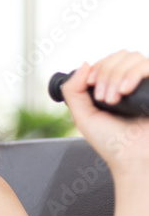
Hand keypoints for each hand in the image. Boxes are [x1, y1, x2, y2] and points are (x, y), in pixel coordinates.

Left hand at [61, 51, 148, 175]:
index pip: (108, 59)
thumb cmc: (112, 144)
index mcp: (116, 86)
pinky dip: (133, 74)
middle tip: (104, 99)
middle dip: (106, 74)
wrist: (133, 161)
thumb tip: (85, 64)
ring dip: (117, 75)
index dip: (98, 69)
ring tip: (114, 99)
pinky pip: (147, 66)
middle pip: (120, 55)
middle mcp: (134, 83)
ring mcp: (147, 85)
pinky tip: (125, 91)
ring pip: (132, 57)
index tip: (92, 87)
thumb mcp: (83, 116)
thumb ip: (73, 89)